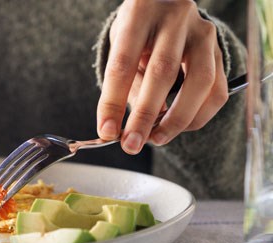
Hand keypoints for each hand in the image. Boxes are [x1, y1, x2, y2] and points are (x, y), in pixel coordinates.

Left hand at [97, 0, 227, 153]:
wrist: (167, 5)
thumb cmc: (138, 30)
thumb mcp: (121, 45)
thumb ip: (124, 82)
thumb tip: (119, 129)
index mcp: (140, 13)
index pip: (123, 63)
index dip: (113, 102)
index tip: (107, 131)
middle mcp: (175, 19)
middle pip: (162, 73)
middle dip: (145, 116)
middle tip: (132, 144)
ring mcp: (203, 33)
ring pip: (199, 82)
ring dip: (177, 119)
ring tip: (156, 138)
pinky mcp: (220, 50)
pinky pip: (216, 90)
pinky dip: (199, 115)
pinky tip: (179, 126)